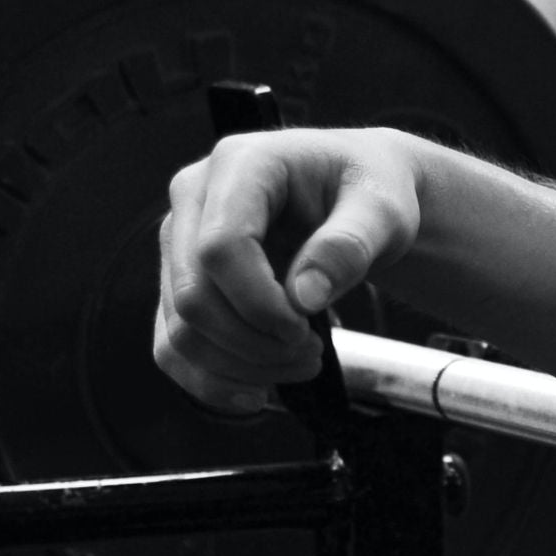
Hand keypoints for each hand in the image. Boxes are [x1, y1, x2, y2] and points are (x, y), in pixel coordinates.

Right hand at [155, 127, 426, 411]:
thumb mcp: (383, 210)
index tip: (306, 329)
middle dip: (252, 342)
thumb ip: (349, 245)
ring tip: (301, 364)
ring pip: (179, 329)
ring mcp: (180, 241)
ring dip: (238, 366)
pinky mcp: (179, 280)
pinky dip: (211, 379)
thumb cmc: (370, 190)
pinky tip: (257, 391)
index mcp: (240, 164)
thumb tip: (304, 298)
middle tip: (311, 354)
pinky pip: (172, 345)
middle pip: (192, 295)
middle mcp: (194, 198)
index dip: (260, 303)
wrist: (359, 193)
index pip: (220, 248)